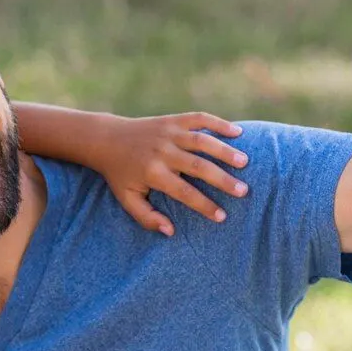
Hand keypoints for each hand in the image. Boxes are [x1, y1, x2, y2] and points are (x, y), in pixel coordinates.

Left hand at [99, 112, 248, 235]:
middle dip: (222, 180)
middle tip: (243, 191)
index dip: (204, 205)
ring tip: (244, 162)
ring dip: (225, 151)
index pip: (184, 192)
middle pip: (198, 167)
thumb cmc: (120, 174)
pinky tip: (238, 132)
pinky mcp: (173, 120)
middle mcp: (162, 152)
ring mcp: (169, 133)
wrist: (107, 139)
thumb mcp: (127, 199)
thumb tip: (170, 231)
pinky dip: (219, 123)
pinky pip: (199, 119)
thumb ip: (146, 218)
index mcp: (153, 173)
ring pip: (202, 141)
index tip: (222, 216)